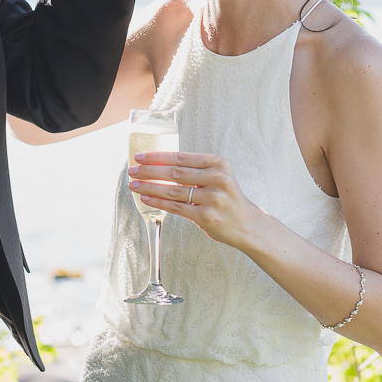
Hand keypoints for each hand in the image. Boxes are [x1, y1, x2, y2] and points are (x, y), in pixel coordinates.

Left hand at [128, 151, 265, 251]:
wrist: (248, 224)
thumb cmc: (228, 199)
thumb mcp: (218, 177)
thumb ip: (195, 171)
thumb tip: (159, 166)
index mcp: (218, 163)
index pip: (181, 157)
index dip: (158, 156)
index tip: (140, 156)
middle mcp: (217, 178)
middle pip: (175, 173)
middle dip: (149, 171)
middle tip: (132, 170)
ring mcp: (213, 198)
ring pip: (173, 191)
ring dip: (149, 186)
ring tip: (134, 184)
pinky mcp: (206, 217)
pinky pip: (176, 207)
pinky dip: (158, 202)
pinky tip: (146, 198)